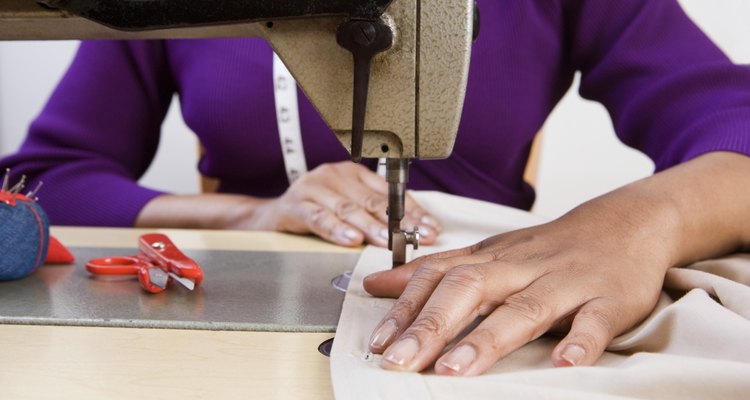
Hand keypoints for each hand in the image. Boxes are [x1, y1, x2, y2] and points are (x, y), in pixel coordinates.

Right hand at [247, 162, 439, 246]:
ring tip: (388, 241)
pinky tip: (351, 239)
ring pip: (349, 209)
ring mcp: (314, 188)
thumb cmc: (314, 215)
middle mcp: (336, 176)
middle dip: (399, 222)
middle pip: (373, 200)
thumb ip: (375, 216)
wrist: (268, 219)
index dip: (413, 212)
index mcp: (354, 174)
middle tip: (416, 237)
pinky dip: (336, 230)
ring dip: (371, 227)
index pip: (390, 192)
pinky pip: (319, 218)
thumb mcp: (348, 210)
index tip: (430, 229)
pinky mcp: (295, 204)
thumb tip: (415, 233)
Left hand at [363, 196, 677, 374]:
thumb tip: (379, 285)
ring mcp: (566, 283)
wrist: (625, 223)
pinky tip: (564, 363)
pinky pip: (595, 322)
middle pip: (470, 290)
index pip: (439, 277)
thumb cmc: (549, 247)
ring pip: (523, 309)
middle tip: (400, 361)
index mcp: (492, 259)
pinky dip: (580, 341)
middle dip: (431, 326)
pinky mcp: (608, 300)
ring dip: (486, 339)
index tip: (378, 341)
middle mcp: (522, 268)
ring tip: (455, 369)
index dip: (406, 307)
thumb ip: (437, 271)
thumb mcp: (489, 253)